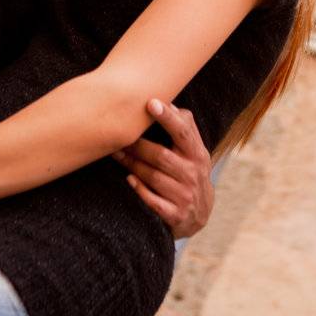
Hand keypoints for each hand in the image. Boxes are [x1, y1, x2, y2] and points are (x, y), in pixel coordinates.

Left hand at [113, 99, 214, 239]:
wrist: (200, 214)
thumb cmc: (191, 172)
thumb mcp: (194, 151)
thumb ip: (184, 127)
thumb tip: (165, 100)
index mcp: (197, 153)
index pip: (183, 132)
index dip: (167, 117)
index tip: (150, 103)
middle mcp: (193, 174)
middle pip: (160, 155)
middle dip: (136, 145)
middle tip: (117, 136)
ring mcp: (185, 196)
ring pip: (152, 176)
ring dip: (131, 164)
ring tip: (116, 154)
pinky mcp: (176, 215)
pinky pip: (153, 201)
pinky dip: (139, 189)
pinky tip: (128, 179)